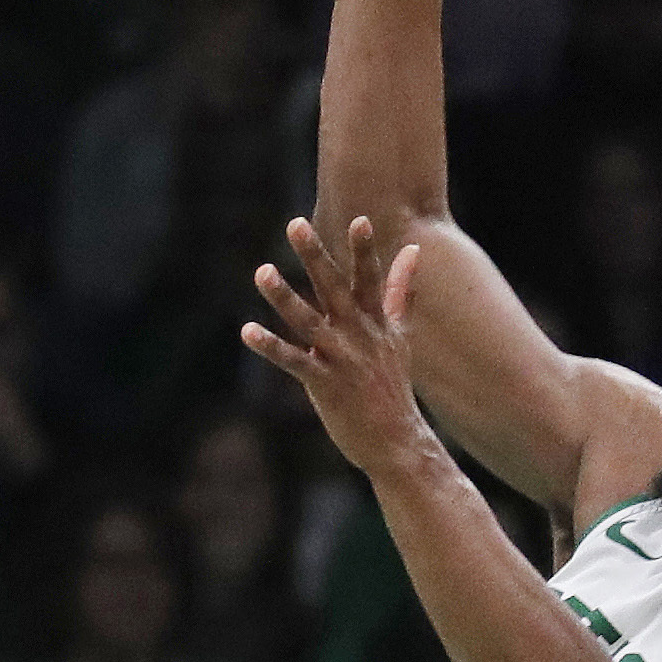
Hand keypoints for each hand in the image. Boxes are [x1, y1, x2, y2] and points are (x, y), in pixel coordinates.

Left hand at [246, 215, 440, 478]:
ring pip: (308, 321)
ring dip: (284, 296)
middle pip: (334, 288)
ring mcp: (342, 359)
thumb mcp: (400, 334)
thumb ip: (402, 291)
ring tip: (262, 271)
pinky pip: (293, 361)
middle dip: (315, 256)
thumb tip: (414, 251)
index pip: (369, 278)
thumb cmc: (393, 387)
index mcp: (376, 321)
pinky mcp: (325, 384)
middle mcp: (359, 335)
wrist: (397, 441)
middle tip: (295, 224)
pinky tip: (248, 331)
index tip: (359, 219)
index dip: (364, 249)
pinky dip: (270, 347)